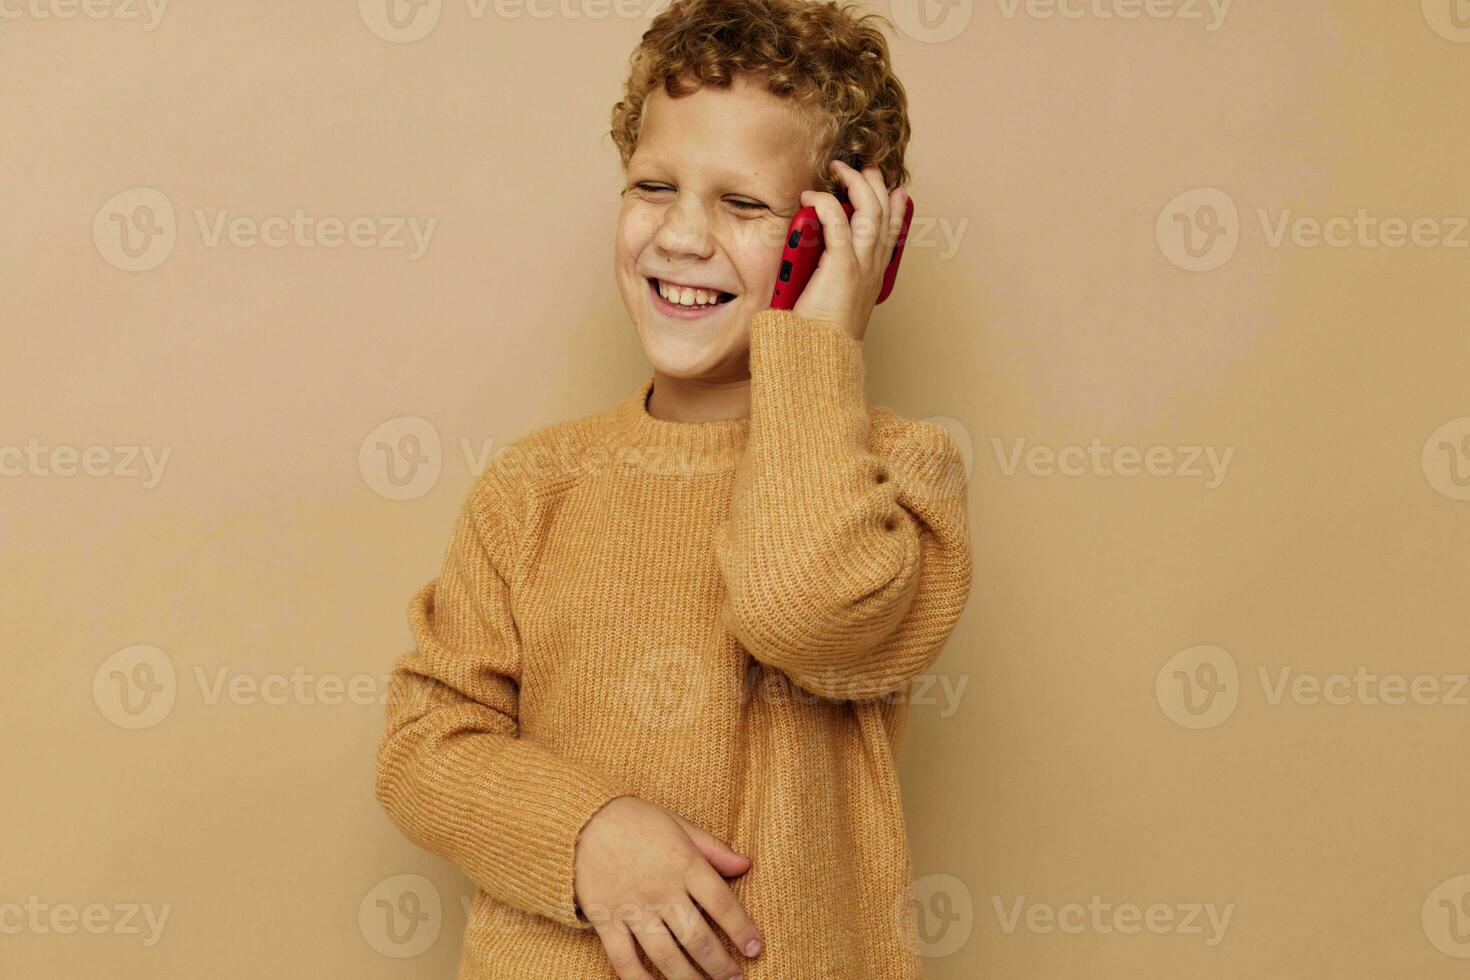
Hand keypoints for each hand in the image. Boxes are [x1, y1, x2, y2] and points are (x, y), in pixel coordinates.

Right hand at [574, 796, 763, 978]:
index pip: (723, 904)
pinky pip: (624, 960)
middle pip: (698, 938)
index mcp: (684, 864)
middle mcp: (662, 891)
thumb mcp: (679, 825)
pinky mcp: (606, 920)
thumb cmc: (634, 820)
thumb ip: (713, 849)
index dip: (743, 930)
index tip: (756, 949)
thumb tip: (746, 864)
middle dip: (721, 965)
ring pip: (666, 956)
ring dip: (689, 979)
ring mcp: (633, 908)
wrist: (581, 820)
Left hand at [791, 159, 908, 341]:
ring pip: (869, 209)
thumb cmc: (821, 334)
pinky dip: (825, 203)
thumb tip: (817, 262)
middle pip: (884, 211)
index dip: (896, 207)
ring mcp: (861, 264)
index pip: (893, 232)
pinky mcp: (842, 265)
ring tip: (838, 168)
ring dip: (854, 182)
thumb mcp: (834, 302)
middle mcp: (874, 266)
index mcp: (875, 275)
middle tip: (861, 165)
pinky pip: (838, 222)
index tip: (892, 189)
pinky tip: (812, 196)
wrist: (821, 356)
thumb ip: (833, 279)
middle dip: (874, 182)